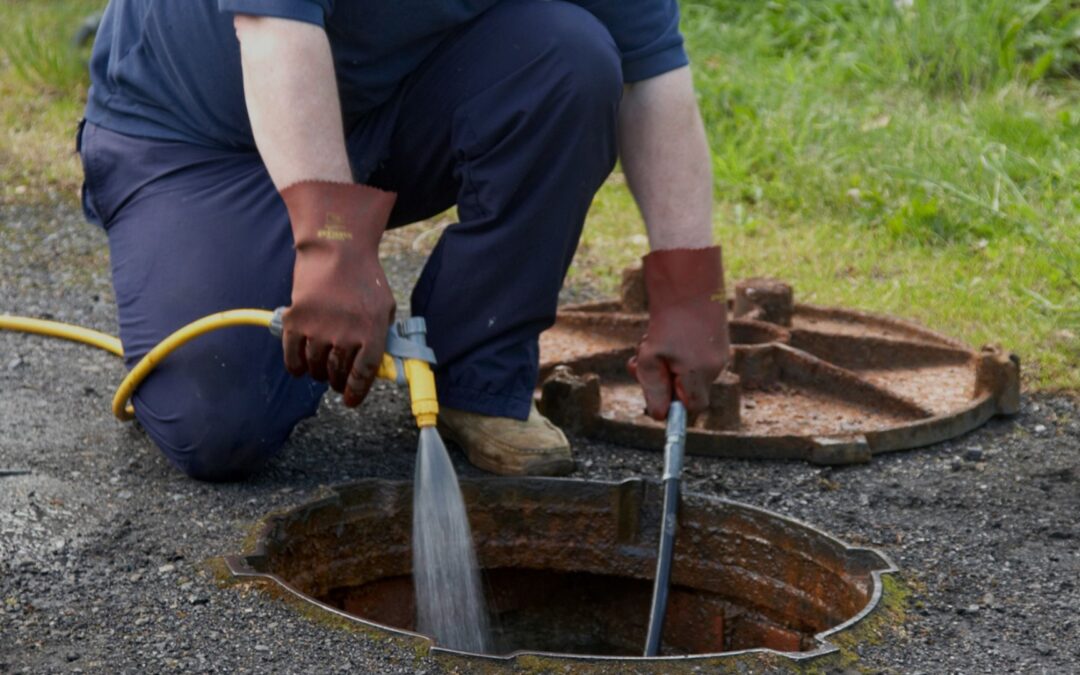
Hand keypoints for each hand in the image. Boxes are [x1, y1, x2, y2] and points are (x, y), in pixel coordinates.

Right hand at [279, 181, 396, 406]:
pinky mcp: (296, 321)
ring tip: (321, 368)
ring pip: (315, 367)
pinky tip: (300, 367)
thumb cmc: (364, 278)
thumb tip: (378, 367)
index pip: (363, 374)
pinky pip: (293, 357)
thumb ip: (381, 337)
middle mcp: (346, 334)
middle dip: (336, 382)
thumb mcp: (385, 307)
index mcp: (372, 332)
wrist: (336, 248)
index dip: (356, 392)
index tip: (349, 400)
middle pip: (337, 373)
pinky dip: (296, 367)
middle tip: (336, 381)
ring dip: (318, 373)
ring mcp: (319, 329)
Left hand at [627, 246, 729, 419]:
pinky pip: (695, 356)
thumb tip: (659, 416)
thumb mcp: (650, 358)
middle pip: (688, 389)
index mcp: (700, 374)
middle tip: (638, 362)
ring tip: (651, 340)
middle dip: (664, 379)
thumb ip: (654, 389)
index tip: (656, 391)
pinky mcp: (717, 339)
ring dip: (667, 362)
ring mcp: (719, 352)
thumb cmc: (667, 321)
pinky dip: (677, 351)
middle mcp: (715, 366)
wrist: (689, 281)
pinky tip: (666, 331)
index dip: (674, 404)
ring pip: (689, 371)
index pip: (693, 408)